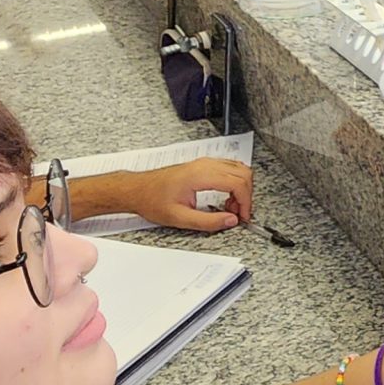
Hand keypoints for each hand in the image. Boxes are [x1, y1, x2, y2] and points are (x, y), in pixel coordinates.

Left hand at [116, 158, 252, 231]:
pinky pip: (229, 169)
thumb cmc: (152, 200)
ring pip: (239, 169)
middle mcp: (205, 165)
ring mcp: (204, 163)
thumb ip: (208, 222)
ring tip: (231, 208)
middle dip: (246, 196)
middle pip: (243, 173)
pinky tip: (225, 198)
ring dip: (241, 189)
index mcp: (200, 175)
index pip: (237, 183)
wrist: (137, 190)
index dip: (246, 201)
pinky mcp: (203, 165)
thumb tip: (230, 221)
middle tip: (238, 213)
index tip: (243, 216)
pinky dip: (234, 183)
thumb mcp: (180, 218)